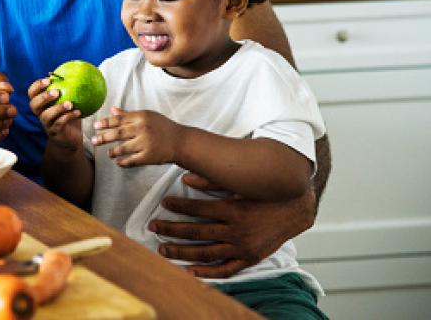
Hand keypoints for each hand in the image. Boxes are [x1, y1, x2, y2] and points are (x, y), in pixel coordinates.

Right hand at [28, 77, 81, 150]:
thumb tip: (74, 70)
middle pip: (34, 105)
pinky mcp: (55, 133)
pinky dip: (68, 117)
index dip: (37, 86)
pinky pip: (59, 124)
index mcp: (41, 104)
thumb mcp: (68, 101)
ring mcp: (46, 124)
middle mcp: (40, 113)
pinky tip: (78, 112)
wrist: (70, 138)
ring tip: (70, 104)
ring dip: (57, 109)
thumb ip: (68, 89)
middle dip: (43, 97)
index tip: (48, 79)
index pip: (32, 93)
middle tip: (56, 91)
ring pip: (46, 116)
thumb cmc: (68, 116)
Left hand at [91, 107, 178, 166]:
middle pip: (118, 133)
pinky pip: (132, 161)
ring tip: (108, 153)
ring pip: (123, 148)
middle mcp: (143, 129)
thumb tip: (112, 110)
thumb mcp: (148, 116)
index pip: (119, 119)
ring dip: (113, 151)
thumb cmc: (163, 127)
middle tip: (93, 140)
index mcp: (142, 117)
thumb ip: (129, 114)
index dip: (105, 122)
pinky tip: (118, 162)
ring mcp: (146, 143)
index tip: (95, 125)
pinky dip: (123, 162)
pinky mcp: (149, 156)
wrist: (181, 142)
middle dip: (104, 137)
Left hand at [149, 172, 316, 277]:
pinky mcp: (250, 258)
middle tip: (153, 226)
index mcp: (234, 209)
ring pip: (206, 253)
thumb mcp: (241, 183)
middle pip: (197, 232)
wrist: (295, 209)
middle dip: (172, 229)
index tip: (164, 202)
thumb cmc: (265, 193)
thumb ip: (214, 180)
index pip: (199, 209)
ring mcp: (243, 247)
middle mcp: (237, 230)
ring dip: (182, 252)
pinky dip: (208, 273)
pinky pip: (226, 269)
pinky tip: (190, 270)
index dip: (179, 205)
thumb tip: (187, 176)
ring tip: (163, 248)